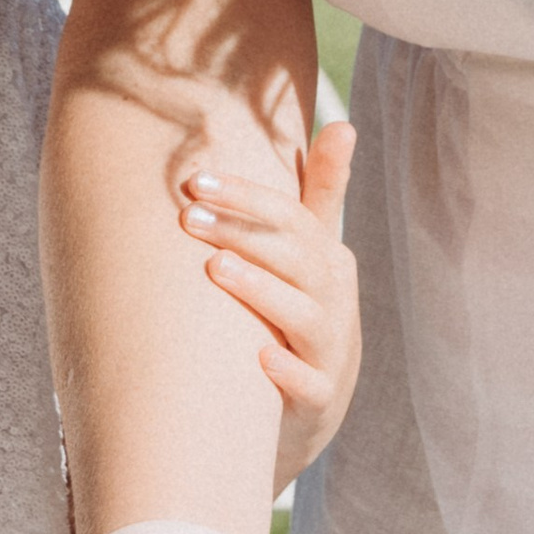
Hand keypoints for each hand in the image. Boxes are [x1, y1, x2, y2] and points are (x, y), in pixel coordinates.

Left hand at [179, 121, 359, 491]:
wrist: (313, 409)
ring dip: (260, 290)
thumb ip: (323, 192)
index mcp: (328, 259)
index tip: (196, 180)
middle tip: (188, 216)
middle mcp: (334, 300)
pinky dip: (286, 372)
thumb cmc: (301, 315)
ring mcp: (330, 351)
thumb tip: (345, 123)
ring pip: (301, 316)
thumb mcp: (314, 255)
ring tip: (215, 268)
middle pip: (293, 257)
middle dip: (241, 233)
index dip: (246, 196)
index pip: (291, 217)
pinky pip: (308, 385)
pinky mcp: (319, 400)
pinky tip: (259, 359)